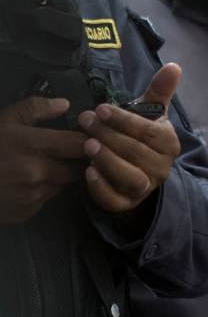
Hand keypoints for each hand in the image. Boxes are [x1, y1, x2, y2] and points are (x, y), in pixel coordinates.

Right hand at [0, 97, 86, 223]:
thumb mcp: (3, 120)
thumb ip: (35, 109)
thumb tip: (65, 104)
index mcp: (33, 145)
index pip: (81, 144)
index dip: (90, 141)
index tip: (91, 138)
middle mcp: (37, 172)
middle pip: (78, 168)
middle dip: (78, 162)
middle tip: (71, 154)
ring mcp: (33, 195)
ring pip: (63, 185)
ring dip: (60, 176)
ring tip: (45, 166)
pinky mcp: (27, 212)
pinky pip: (46, 199)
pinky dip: (43, 190)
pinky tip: (28, 182)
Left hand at [78, 63, 182, 214]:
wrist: (141, 174)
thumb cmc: (142, 138)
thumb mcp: (151, 115)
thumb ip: (159, 91)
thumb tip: (174, 66)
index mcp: (168, 144)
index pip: (148, 131)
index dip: (124, 120)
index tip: (100, 109)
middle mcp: (161, 167)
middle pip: (136, 152)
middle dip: (109, 135)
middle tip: (84, 121)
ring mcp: (145, 187)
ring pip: (129, 177)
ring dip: (108, 161)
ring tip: (88, 145)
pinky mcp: (128, 204)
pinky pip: (116, 200)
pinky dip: (102, 188)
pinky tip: (88, 172)